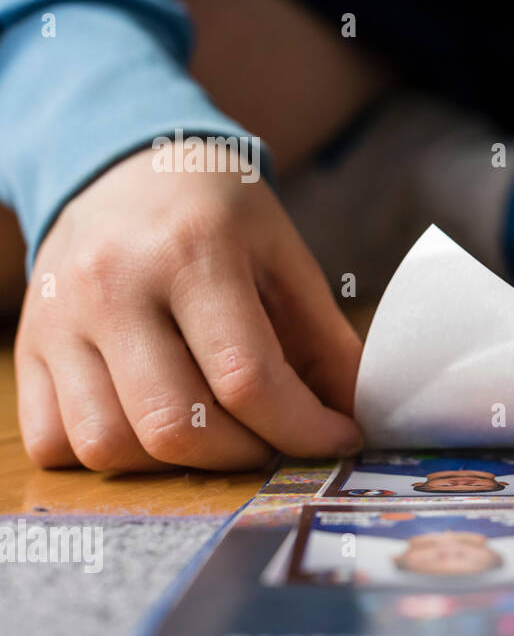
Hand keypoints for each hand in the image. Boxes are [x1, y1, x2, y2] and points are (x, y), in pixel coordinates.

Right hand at [17, 146, 363, 470]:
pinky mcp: (28, 349)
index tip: (340, 440)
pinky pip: (55, 443)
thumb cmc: (219, 217)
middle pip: (175, 426)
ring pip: (110, 445)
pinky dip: (113, 457)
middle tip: (278, 439)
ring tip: (220, 433)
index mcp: (193, 253)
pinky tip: (154, 427)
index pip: (246, 377)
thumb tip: (358, 418)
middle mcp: (113, 287)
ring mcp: (57, 321)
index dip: (304, 429)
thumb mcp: (286, 258)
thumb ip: (326, 340)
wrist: (125, 170)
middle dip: (246, 455)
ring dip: (178, 465)